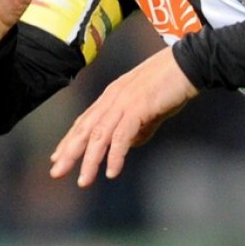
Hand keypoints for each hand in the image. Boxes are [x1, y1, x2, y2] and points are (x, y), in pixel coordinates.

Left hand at [49, 46, 197, 186]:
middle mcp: (113, 98)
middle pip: (85, 128)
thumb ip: (137, 127)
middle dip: (69, 152)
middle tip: (56, 172)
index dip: (69, 140)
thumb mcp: (148, 109)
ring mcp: (124, 102)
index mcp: (112, 96)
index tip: (57, 157)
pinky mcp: (138, 107)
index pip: (85, 121)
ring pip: (99, 135)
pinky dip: (115, 155)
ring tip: (84, 181)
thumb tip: (129, 145)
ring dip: (90, 160)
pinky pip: (122, 136)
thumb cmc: (171, 84)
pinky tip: (112, 172)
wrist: (189, 64)